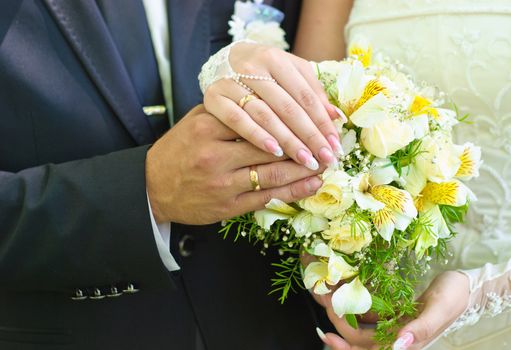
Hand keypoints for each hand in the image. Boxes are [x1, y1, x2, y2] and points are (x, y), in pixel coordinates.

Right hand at [146, 105, 323, 224]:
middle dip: (305, 145)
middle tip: (330, 143)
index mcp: (209, 126)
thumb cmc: (180, 150)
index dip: (292, 120)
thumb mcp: (197, 120)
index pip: (260, 119)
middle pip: (272, 147)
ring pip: (273, 174)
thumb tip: (272, 101)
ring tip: (328, 163)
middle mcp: (215, 154)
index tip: (315, 119)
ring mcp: (222, 183)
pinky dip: (293, 191)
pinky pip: (266, 197)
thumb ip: (230, 110)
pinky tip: (312, 184)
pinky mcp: (227, 206)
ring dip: (305, 170)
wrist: (153, 187)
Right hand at [204, 42, 342, 170]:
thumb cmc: (260, 73)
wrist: (217, 64)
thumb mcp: (285, 73)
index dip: (322, 121)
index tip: (336, 144)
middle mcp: (252, 67)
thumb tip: (336, 116)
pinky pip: (238, 121)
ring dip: (289, 141)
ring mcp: (231, 83)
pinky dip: (258, 136)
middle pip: (288, 107)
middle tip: (326, 158)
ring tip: (307, 160)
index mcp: (274, 58)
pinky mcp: (213, 98)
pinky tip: (275, 151)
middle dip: (310, 136)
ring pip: (266, 116)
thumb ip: (310, 91)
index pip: (305, 95)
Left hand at [316, 271, 470, 349]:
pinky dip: (357, 305)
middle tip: (323, 303)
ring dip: (344, 314)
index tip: (327, 333)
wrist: (465, 285)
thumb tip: (400, 346)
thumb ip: (420, 329)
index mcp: (406, 342)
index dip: (346, 347)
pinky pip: (370, 313)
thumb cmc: (454, 297)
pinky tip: (346, 291)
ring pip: (362, 327)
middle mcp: (396, 337)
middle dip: (339, 326)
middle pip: (360, 341)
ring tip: (329, 296)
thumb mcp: (438, 310)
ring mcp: (394, 325)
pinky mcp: (394, 312)